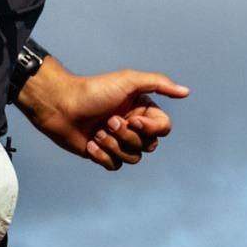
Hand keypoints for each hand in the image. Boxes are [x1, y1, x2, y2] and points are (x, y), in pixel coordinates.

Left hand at [17, 59, 186, 171]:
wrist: (60, 106)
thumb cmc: (93, 90)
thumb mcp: (128, 80)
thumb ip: (159, 84)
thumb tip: (186, 91)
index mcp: (142, 109)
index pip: (163, 128)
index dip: (150, 129)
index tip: (131, 119)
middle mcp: (133, 126)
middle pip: (148, 146)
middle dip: (127, 137)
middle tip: (108, 121)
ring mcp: (118, 141)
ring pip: (133, 158)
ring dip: (113, 146)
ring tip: (97, 132)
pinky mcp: (103, 154)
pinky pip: (115, 166)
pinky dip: (102, 156)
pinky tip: (89, 143)